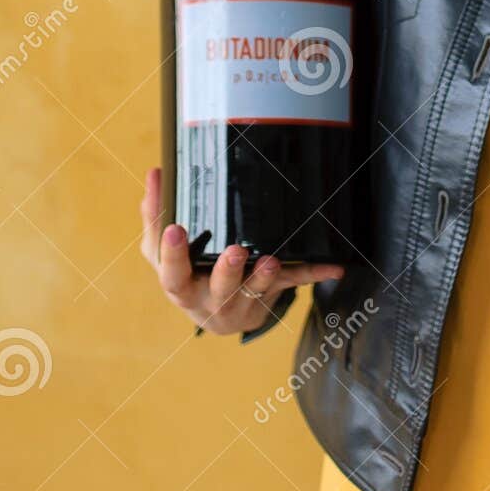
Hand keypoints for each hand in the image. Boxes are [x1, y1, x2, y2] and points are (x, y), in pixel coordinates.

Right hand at [139, 166, 344, 335]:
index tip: (175, 229)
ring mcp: (242, 302)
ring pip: (255, 292)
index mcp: (182, 288)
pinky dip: (313, 274)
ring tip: (272, 260)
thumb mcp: (165, 254)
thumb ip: (157, 217)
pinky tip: (333, 267)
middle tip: (235, 252)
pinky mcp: (269, 297)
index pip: (172, 273)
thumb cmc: (188, 277)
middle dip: (227, 271)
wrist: (218, 316)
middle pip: (218, 289)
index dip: (171, 254)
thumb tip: (156, 174)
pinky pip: (292, 284)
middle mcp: (211, 300)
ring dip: (265, 276)